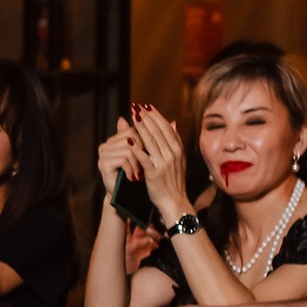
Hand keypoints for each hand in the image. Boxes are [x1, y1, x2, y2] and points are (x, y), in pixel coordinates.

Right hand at [97, 118, 141, 190]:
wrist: (125, 196)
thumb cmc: (134, 175)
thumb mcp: (140, 155)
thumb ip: (141, 137)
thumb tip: (147, 117)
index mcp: (113, 140)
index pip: (132, 131)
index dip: (143, 142)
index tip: (147, 156)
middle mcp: (105, 145)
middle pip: (130, 139)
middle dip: (141, 153)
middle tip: (144, 166)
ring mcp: (103, 155)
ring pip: (128, 149)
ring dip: (137, 163)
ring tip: (138, 174)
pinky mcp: (103, 164)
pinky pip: (124, 159)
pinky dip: (132, 169)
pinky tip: (132, 177)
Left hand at [129, 102, 190, 225]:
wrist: (173, 201)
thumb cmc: (172, 180)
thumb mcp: (177, 158)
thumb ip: (174, 140)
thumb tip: (172, 121)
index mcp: (178, 149)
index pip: (166, 127)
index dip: (155, 115)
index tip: (146, 106)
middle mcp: (173, 154)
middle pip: (158, 131)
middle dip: (146, 117)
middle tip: (136, 106)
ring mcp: (164, 163)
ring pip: (151, 141)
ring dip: (141, 127)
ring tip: (132, 116)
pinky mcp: (154, 173)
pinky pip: (144, 157)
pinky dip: (136, 147)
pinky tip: (129, 139)